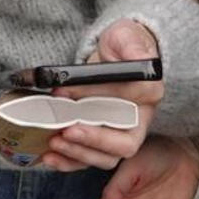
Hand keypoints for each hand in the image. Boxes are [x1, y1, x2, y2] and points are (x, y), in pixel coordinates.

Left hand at [41, 19, 163, 172]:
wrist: (114, 57)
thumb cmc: (121, 47)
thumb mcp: (126, 36)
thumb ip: (131, 45)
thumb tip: (132, 56)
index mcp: (149, 92)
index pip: (130, 99)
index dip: (99, 95)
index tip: (68, 90)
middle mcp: (139, 119)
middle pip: (124, 143)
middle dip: (93, 139)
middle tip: (66, 130)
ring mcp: (121, 134)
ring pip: (106, 157)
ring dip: (78, 153)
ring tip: (54, 141)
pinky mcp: (102, 142)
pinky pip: (89, 159)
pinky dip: (69, 161)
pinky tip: (49, 156)